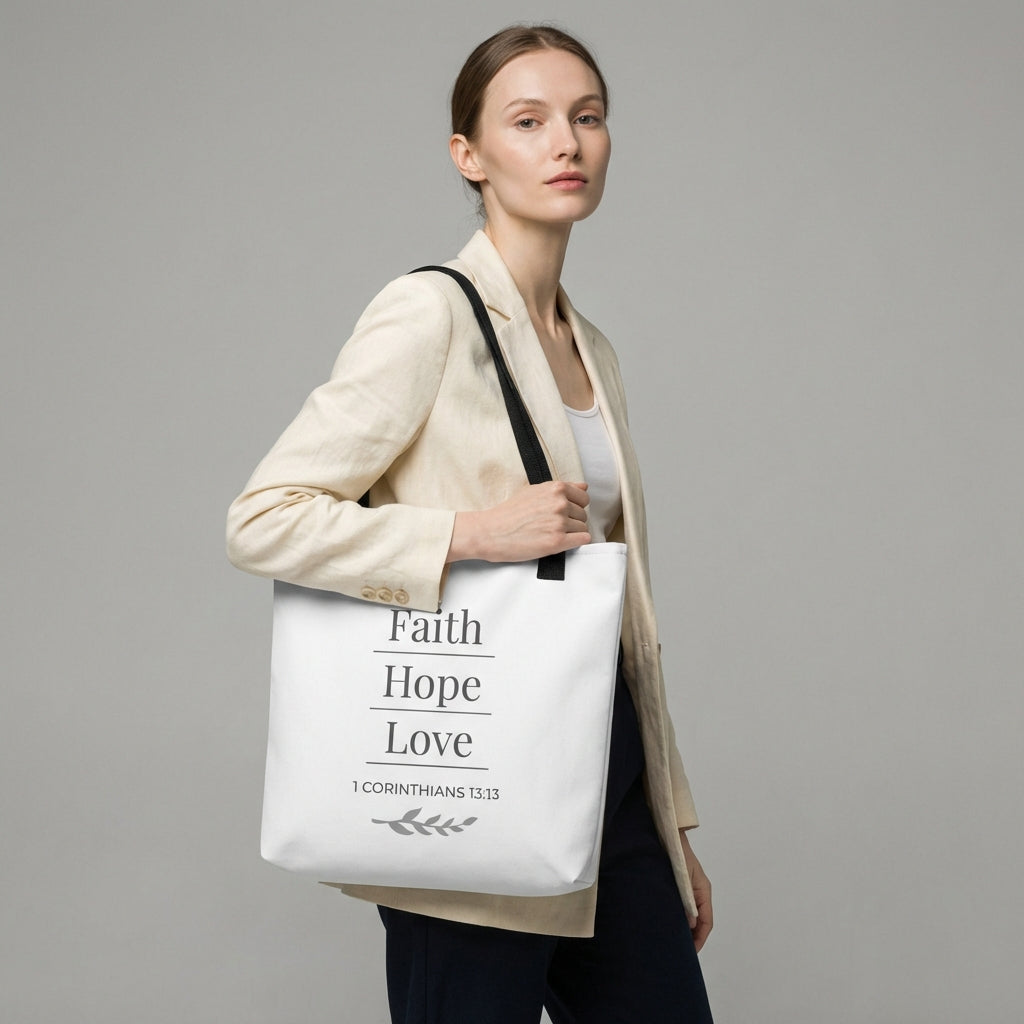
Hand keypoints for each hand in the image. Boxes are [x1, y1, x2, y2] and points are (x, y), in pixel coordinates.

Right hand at [447, 482, 589, 562]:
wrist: (490, 532)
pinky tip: (562, 542)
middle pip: (583, 514)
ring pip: (583, 528)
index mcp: (555, 489)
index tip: (564, 512)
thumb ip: (561, 489)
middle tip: (553, 526)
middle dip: (572, 521)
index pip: (583, 497)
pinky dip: (576, 543)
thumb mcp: (534, 491)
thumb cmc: (508, 513)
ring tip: (552, 534)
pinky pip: (583, 540)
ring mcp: (559, 522)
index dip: (575, 506)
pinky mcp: (557, 541)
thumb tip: (583, 486)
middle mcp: (559, 503)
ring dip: (572, 533)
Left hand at [679, 829, 712, 951]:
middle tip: (681, 953)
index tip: (692, 953)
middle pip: (699, 922)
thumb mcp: (684, 877)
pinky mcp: (676, 888)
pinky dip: (676, 918)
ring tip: (673, 942)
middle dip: (692, 938)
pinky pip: (680, 908)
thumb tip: (691, 924)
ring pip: (689, 916)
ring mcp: (687, 891)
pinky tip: (666, 924)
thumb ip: (688, 899)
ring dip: (683, 929)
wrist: (667, 835)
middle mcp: (697, 893)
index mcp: (703, 891)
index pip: (707, 922)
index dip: (700, 939)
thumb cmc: (678, 853)